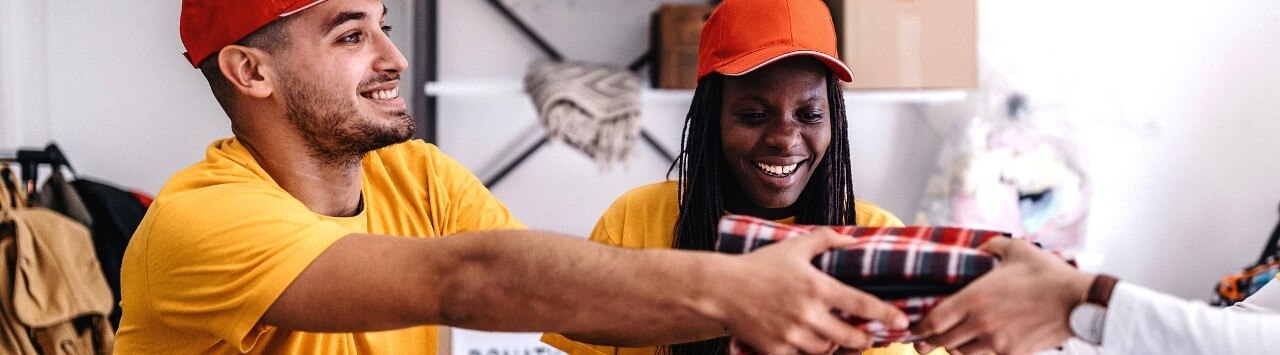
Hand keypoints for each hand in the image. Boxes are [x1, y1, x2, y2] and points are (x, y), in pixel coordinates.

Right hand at [708, 228, 908, 353]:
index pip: (864, 305)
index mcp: (818, 287)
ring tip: (833, 336)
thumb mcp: (794, 246)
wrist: (722, 289)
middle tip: (866, 337)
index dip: (887, 316)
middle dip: (864, 340)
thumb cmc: (758, 265)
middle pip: (853, 338)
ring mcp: (793, 335)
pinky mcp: (777, 350)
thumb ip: (826, 239)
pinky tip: (806, 342)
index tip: (901, 322)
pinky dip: (808, 352)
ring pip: (828, 350)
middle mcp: (809, 314)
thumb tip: (853, 240)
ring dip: (834, 345)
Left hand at [911, 238, 1093, 354]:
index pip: (934, 320)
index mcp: (976, 298)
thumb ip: (988, 247)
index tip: (912, 326)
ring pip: (961, 352)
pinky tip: (976, 344)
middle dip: (929, 341)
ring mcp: (997, 342)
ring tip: (950, 340)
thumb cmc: (1047, 273)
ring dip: (953, 347)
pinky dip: (976, 352)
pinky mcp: (1012, 353)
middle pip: (943, 341)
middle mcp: (982, 323)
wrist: (1080, 302)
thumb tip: (976, 249)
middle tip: (921, 340)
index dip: (919, 327)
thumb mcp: (1014, 249)